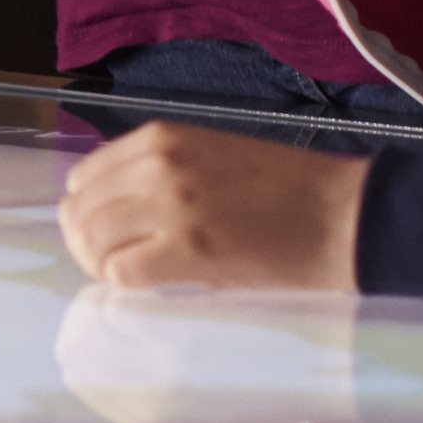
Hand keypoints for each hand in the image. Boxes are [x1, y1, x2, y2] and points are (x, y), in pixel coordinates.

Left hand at [57, 121, 367, 295]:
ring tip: (137, 275)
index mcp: (162, 137)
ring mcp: (172, 205)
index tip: (107, 234)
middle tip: (115, 265)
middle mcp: (159, 164)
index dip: (88, 212)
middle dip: (88, 245)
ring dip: (105, 266)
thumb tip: (112, 214)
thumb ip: (158, 176)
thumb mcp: (210, 159)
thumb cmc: (286, 192)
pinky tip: (154, 285)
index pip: (85, 177)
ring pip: (94, 243)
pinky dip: (127, 284)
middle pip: (80, 212)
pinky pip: (121, 273)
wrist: (343, 215)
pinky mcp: (189, 248)